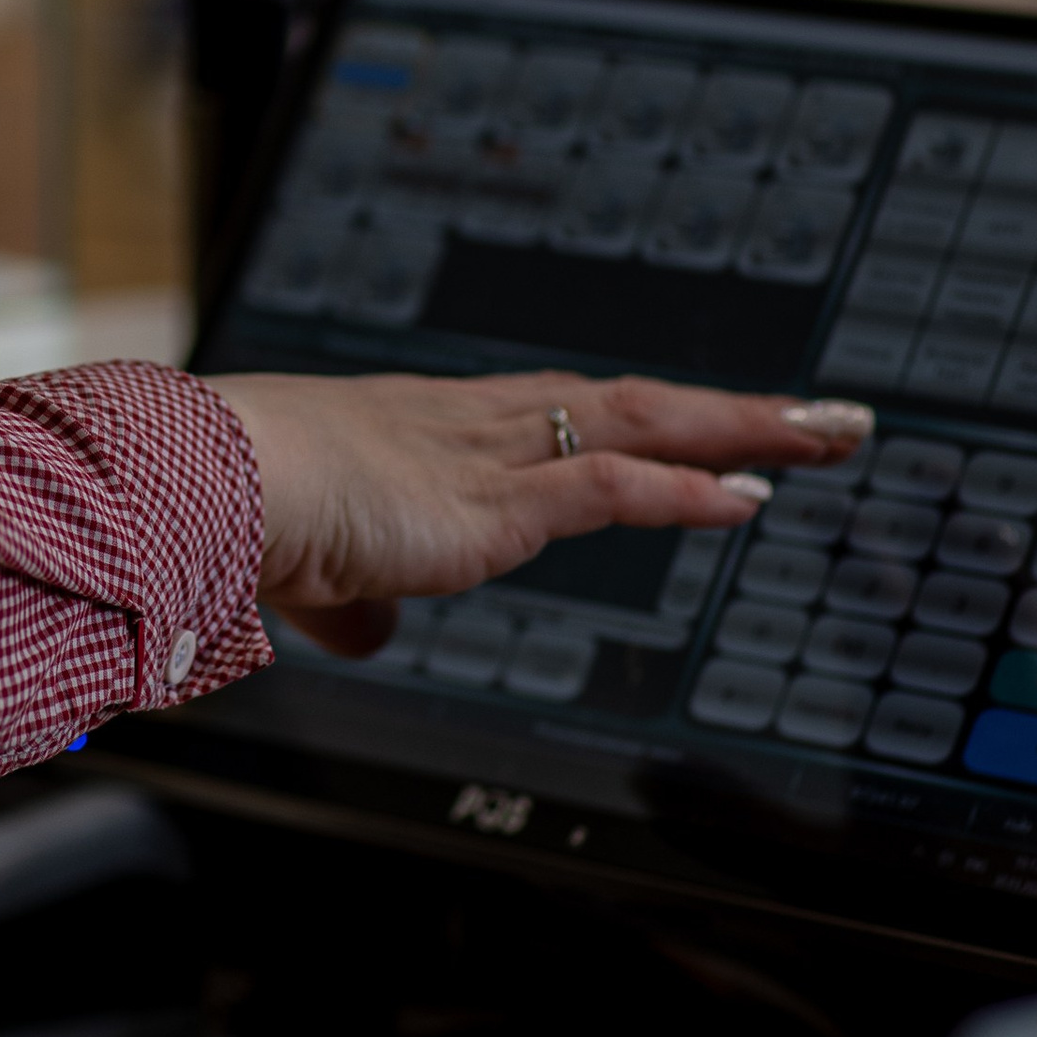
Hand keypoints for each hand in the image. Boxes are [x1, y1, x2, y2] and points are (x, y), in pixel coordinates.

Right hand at [212, 370, 872, 658]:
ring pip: (644, 426)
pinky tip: (751, 499)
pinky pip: (610, 487)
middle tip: (820, 414)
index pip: (561, 414)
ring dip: (745, 432)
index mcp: (429, 431)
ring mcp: (488, 456)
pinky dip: (684, 493)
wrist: (205, 483)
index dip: (643, 418)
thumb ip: (348, 597)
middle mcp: (473, 426)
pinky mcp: (493, 502)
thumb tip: (363, 632)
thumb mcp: (309, 567)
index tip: (709, 421)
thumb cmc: (231, 510)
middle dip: (731, 410)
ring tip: (831, 435)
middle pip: (632, 404)